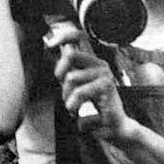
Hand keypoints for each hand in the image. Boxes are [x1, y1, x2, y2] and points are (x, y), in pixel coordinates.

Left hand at [47, 23, 129, 140]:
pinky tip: (80, 114)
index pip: (79, 36)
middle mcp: (100, 64)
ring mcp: (105, 74)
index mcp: (92, 62)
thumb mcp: (76, 89)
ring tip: (74, 108)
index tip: (49, 46)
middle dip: (60, 74)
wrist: (115, 127)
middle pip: (70, 54)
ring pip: (71, 77)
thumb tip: (48, 50)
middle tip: (65, 92)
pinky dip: (74, 107)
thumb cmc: (94, 109)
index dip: (62, 36)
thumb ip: (66, 72)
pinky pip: (79, 92)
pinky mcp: (108, 86)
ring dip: (67, 97)